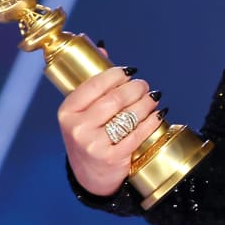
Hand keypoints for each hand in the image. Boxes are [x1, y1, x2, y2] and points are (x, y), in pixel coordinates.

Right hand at [58, 63, 161, 196]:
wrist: (90, 174)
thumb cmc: (89, 135)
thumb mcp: (82, 112)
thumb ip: (92, 82)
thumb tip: (102, 49)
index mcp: (67, 111)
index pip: (94, 84)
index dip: (116, 75)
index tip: (129, 72)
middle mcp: (77, 127)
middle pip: (115, 99)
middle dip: (135, 88)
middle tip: (145, 85)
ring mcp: (93, 144)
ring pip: (128, 115)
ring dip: (146, 102)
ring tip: (153, 97)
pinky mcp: (111, 158)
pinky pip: (137, 134)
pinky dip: (151, 121)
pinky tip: (158, 114)